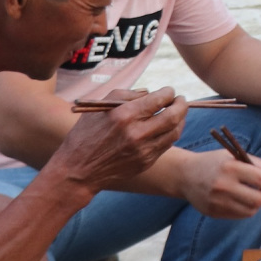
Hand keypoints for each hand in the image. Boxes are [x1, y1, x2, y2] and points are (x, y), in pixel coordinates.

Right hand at [47, 88, 186, 191]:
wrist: (79, 169)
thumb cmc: (86, 133)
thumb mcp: (100, 107)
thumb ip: (127, 96)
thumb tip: (151, 93)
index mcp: (124, 115)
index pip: (159, 100)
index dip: (168, 93)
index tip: (170, 91)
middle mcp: (136, 133)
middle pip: (173, 116)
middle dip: (181, 105)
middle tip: (181, 100)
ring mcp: (143, 150)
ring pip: (174, 132)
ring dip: (180, 120)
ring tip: (178, 113)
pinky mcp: (146, 162)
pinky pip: (166, 145)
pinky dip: (171, 134)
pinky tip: (168, 127)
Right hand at [180, 147, 260, 218]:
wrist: (185, 175)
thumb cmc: (213, 163)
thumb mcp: (234, 157)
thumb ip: (258, 164)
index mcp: (230, 167)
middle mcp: (223, 185)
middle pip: (258, 200)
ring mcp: (217, 201)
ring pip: (250, 210)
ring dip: (257, 204)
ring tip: (253, 195)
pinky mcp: (214, 212)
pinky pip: (239, 215)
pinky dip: (246, 209)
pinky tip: (241, 200)